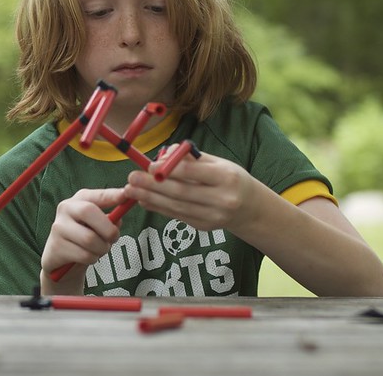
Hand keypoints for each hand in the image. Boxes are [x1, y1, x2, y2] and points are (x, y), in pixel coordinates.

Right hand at [41, 188, 124, 293]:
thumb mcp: (98, 225)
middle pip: (89, 212)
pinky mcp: (56, 247)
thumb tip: (118, 220)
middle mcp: (65, 209)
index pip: (96, 196)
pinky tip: (88, 257)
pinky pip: (84, 255)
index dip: (111, 195)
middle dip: (107, 228)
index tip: (126, 195)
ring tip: (99, 249)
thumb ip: (110, 220)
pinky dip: (92, 259)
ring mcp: (58, 227)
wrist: (61, 259)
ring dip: (102, 248)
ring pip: (89, 239)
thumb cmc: (84, 236)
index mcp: (79, 199)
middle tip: (114, 238)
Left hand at [124, 146, 259, 234]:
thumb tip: (162, 156)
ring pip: (176, 206)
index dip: (168, 169)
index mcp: (226, 177)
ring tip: (131, 190)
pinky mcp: (204, 227)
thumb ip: (190, 158)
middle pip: (181, 192)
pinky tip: (144, 200)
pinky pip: (177, 216)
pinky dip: (158, 208)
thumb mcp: (218, 162)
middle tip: (132, 178)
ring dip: (150, 198)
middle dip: (152, 186)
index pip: (193, 173)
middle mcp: (221, 199)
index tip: (149, 166)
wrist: (250, 209)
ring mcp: (213, 216)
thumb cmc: (230, 179)